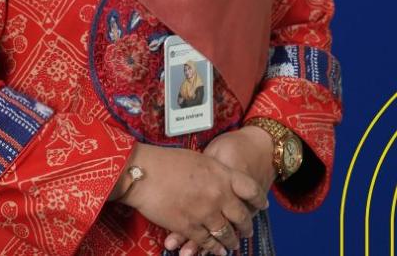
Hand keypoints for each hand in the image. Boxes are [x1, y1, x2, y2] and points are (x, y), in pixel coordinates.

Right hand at [163, 127, 274, 254]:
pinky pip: (208, 241)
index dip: (259, 199)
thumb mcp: (198, 159)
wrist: (144, 173)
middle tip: (248, 230)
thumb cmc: (167, 161)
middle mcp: (218, 194)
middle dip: (246, 226)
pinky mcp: (190, 227)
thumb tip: (222, 181)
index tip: (263, 205)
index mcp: (221, 174)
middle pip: (241, 216)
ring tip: (233, 244)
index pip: (250, 189)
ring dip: (231, 240)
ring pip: (226, 233)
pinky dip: (214, 247)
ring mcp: (205, 212)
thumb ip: (214, 172)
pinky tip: (217, 249)